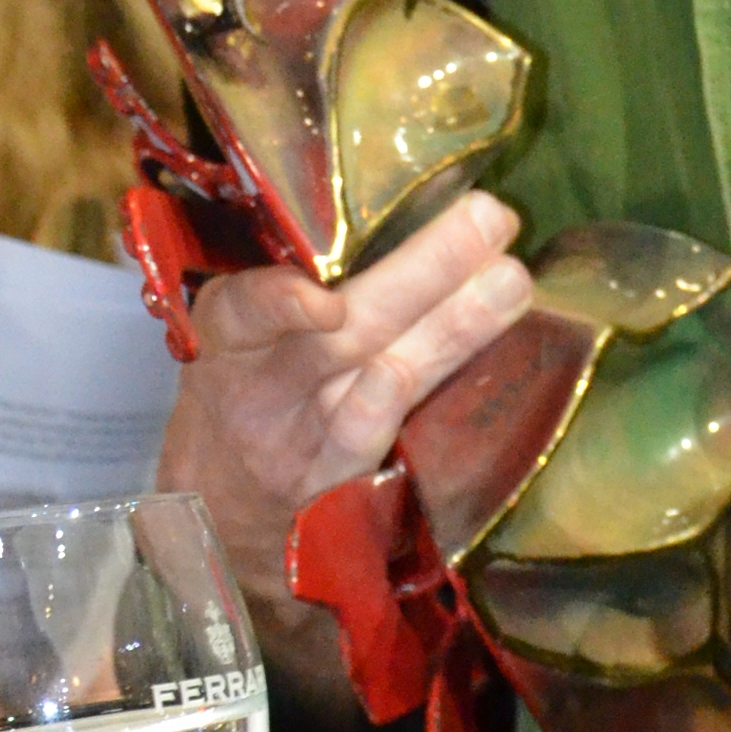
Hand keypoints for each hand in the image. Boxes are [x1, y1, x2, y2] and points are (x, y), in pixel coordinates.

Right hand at [157, 190, 531, 713]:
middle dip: (423, 272)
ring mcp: (302, 446)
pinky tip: (463, 368)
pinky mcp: (338, 489)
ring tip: (512, 281)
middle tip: (490, 219)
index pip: (242, 314)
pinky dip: (414, 408)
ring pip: (382, 377)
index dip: (277, 305)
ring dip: (454, 327)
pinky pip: (380, 444)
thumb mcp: (242, 341)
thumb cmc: (245, 399)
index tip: (322, 301)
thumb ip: (297, 284)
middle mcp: (261, 394)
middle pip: (341, 336)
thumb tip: (413, 211)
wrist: (218, 520)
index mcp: (230, 342)